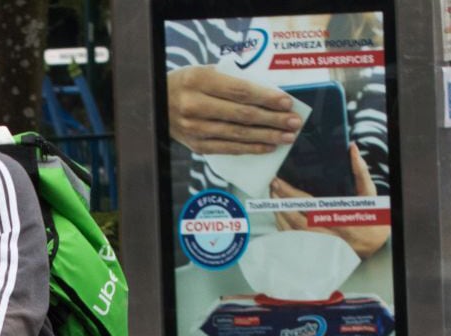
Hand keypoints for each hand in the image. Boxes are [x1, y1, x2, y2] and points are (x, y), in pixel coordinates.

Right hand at [166, 65, 301, 155]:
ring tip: (287, 137)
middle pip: (242, 115)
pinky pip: (228, 149)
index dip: (266, 98)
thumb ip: (233, 80)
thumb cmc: (188, 84)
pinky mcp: (196, 145)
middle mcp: (195, 106)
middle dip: (273, 119)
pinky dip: (250, 148)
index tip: (286, 102)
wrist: (157, 104)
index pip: (240, 91)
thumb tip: (268, 94)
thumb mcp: (206, 72)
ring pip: (238, 135)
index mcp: (199, 81)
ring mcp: (195, 128)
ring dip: (267, 136)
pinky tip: (267, 147)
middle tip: (293, 122)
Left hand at [270, 146, 388, 258]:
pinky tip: (278, 213)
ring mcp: (321, 244)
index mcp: (341, 218)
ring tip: (273, 196)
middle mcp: (329, 233)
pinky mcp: (316, 248)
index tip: (279, 182)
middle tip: (272, 186)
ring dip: (279, 213)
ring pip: (292, 231)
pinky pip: (294, 239)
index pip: (310, 206)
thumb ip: (360, 170)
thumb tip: (352, 148)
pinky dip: (283, 226)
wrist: (374, 242)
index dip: (291, 195)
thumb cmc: (370, 215)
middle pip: (296, 219)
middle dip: (281, 202)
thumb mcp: (369, 192)